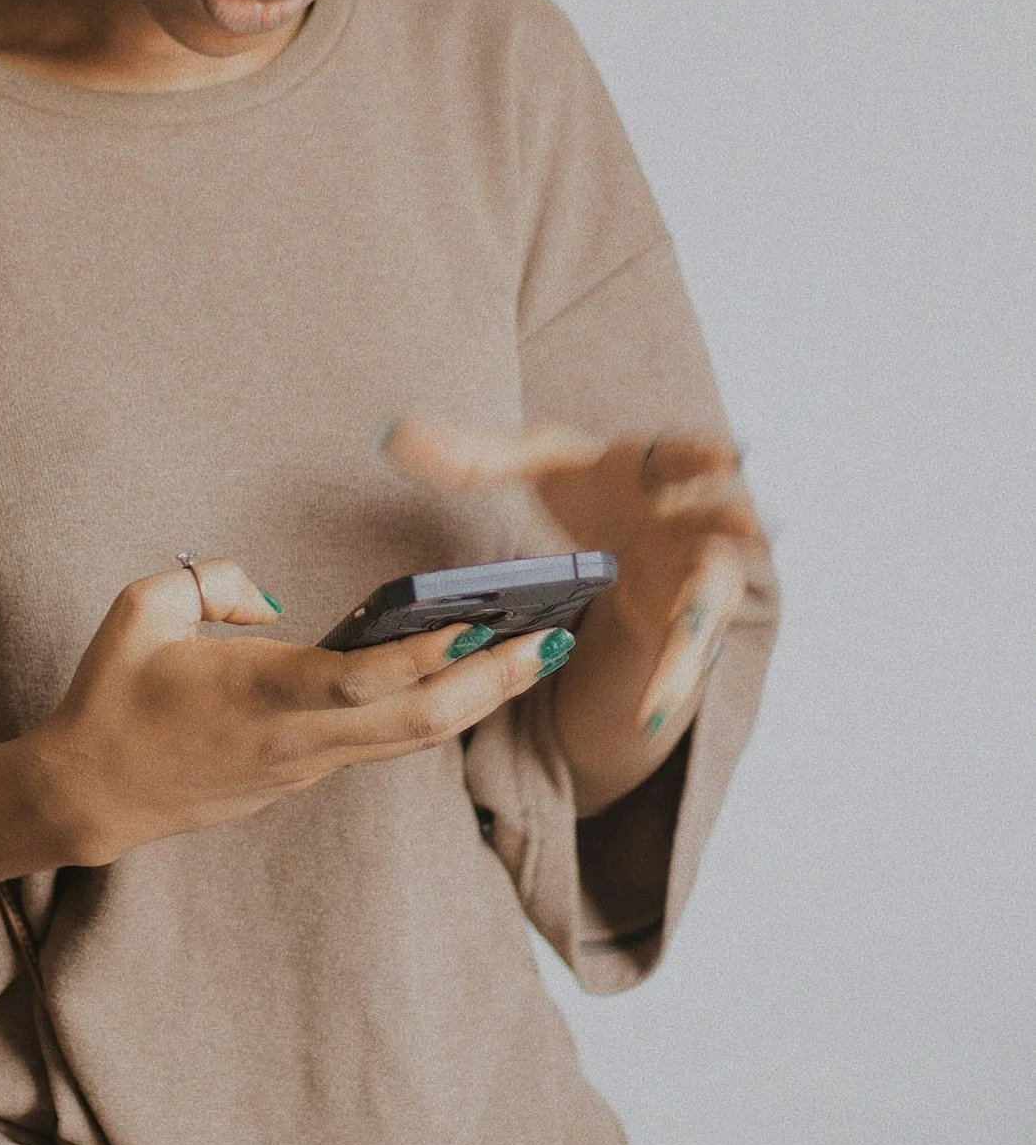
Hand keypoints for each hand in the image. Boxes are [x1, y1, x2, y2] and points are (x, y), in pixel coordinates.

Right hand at [30, 556, 566, 865]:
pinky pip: (380, 743)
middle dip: (492, 684)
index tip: (488, 618)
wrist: (87, 796)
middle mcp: (297, 739)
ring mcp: (304, 767)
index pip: (366, 678)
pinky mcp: (300, 777)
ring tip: (531, 655)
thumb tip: (269, 595)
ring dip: (476, 701)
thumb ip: (209, 581)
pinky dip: (429, 712)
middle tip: (551, 642)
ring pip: (409, 739)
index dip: (433, 653)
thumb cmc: (112, 697)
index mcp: (262, 695)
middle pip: (417, 722)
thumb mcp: (139, 610)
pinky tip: (461, 682)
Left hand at [382, 420, 765, 809]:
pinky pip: (685, 652)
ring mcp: (697, 570)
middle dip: (737, 520)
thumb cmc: (591, 484)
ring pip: (712, 593)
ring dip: (706, 613)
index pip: (688, 453)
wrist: (623, 531)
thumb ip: (472, 455)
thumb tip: (392, 436)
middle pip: (726, 517)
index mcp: (657, 466)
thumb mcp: (534, 463)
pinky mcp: (687, 620)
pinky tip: (649, 708)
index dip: (706, 454)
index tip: (724, 452)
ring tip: (691, 631)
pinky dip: (669, 678)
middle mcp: (691, 515)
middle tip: (752, 525)